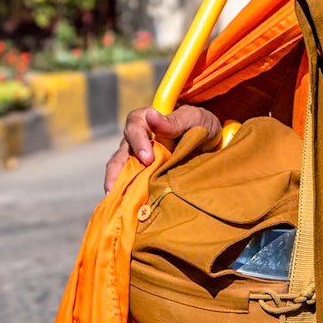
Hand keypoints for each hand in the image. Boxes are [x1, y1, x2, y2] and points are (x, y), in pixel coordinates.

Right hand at [104, 103, 222, 192]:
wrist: (208, 141)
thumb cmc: (199, 124)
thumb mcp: (193, 119)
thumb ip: (174, 121)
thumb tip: (151, 115)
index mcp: (145, 121)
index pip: (134, 128)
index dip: (138, 143)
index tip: (148, 158)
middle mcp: (135, 140)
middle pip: (121, 154)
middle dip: (117, 171)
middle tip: (117, 187)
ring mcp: (136, 159)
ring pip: (119, 171)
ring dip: (115, 185)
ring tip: (113, 201)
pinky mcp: (141, 175)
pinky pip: (128, 184)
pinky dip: (124, 194)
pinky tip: (124, 207)